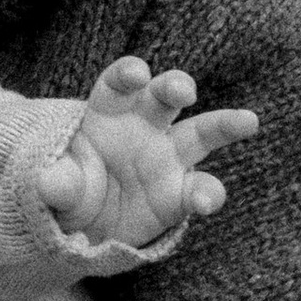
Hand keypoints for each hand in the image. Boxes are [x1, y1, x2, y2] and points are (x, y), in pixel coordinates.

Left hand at [40, 58, 258, 250]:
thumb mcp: (54, 187)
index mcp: (107, 112)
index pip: (118, 84)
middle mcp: (143, 127)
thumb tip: (52, 182)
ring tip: (247, 120)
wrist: (82, 225)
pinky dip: (207, 194)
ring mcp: (167, 158)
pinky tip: (205, 202)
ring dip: (224, 124)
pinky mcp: (180, 192)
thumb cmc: (69, 190)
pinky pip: (200, 189)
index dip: (128, 74)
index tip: (136, 74)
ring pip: (201, 132)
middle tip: (182, 90)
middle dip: (175, 85)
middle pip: (164, 96)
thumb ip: (57, 182)